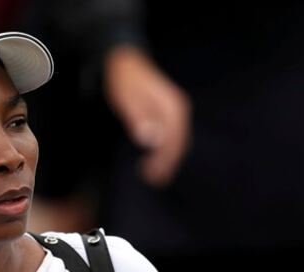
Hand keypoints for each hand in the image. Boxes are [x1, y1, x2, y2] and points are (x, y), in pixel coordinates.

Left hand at [103, 45, 190, 186]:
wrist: (125, 61)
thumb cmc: (124, 81)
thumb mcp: (126, 99)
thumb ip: (139, 118)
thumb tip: (151, 139)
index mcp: (172, 106)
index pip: (174, 139)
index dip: (164, 160)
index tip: (150, 173)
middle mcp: (179, 109)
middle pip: (179, 143)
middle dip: (167, 164)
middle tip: (151, 179)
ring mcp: (177, 111)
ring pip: (178, 141)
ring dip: (167, 160)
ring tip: (152, 175)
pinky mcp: (171, 113)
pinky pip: (174, 136)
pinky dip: (166, 150)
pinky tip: (155, 159)